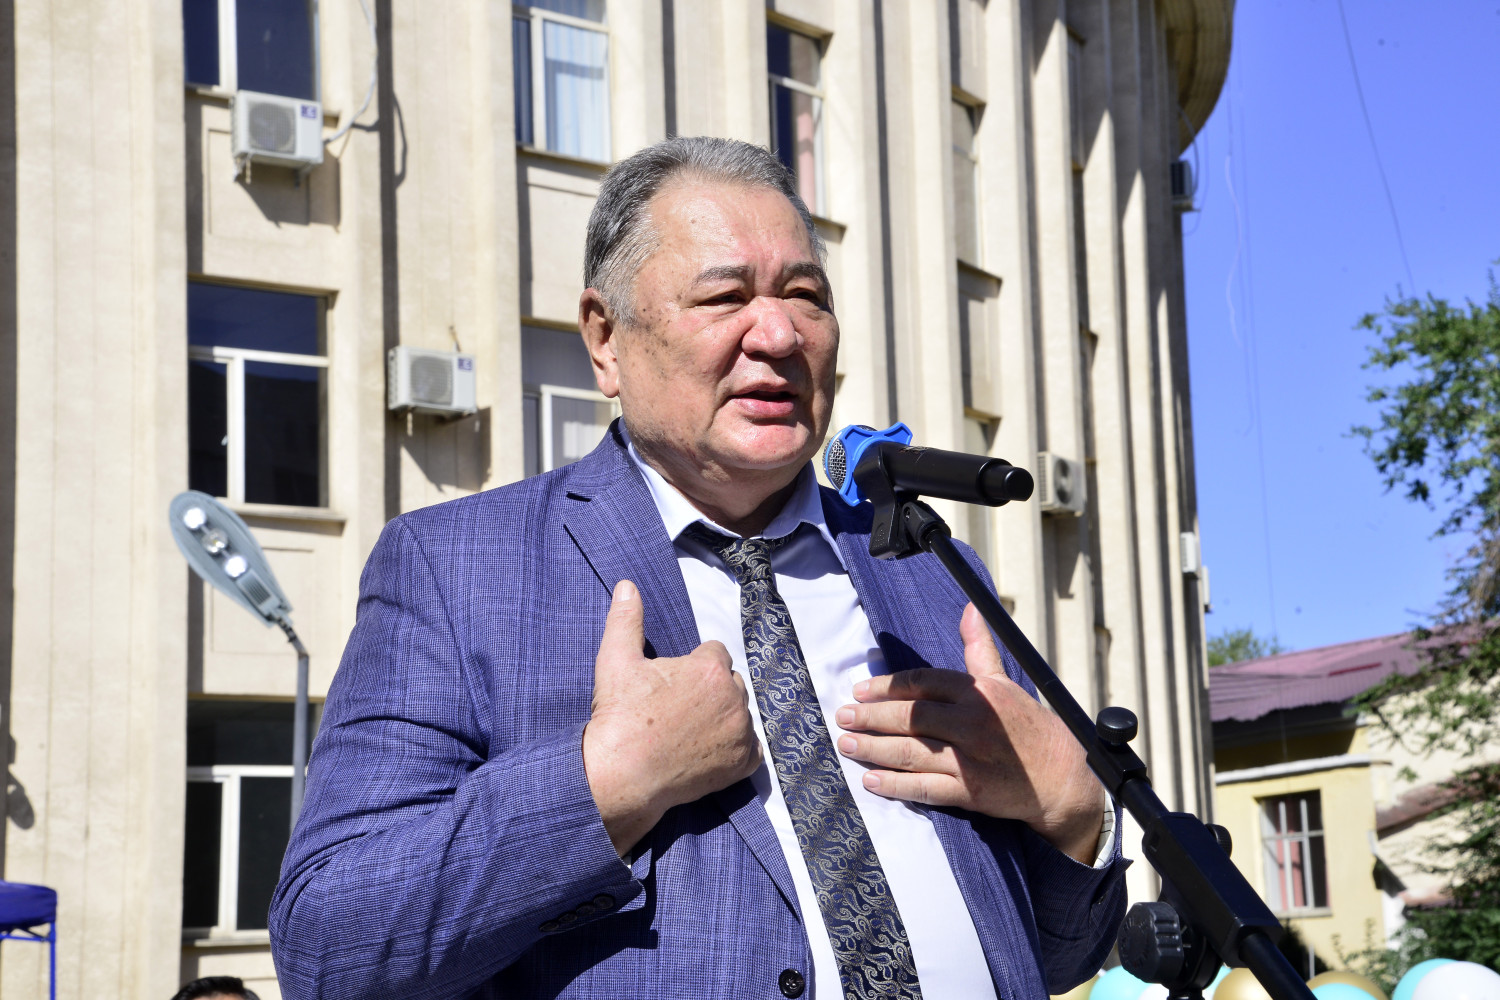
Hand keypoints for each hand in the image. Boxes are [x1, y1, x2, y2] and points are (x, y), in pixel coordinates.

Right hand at [583, 580, 761, 855]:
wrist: (621, 776)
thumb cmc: (619, 716)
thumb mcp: (616, 660)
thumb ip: (626, 619)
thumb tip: (627, 585)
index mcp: (710, 668)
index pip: (715, 653)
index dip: (692, 667)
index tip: (673, 684)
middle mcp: (734, 697)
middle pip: (729, 682)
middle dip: (710, 690)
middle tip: (678, 709)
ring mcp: (741, 732)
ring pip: (739, 714)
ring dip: (723, 718)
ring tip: (689, 731)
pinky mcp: (743, 764)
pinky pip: (752, 749)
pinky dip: (736, 750)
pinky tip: (710, 751)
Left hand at [834, 603, 1104, 863]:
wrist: (1061, 778)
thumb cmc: (1029, 727)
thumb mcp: (1005, 683)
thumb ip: (979, 649)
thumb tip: (970, 609)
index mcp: (978, 692)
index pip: (921, 683)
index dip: (886, 686)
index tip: (860, 689)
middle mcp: (972, 722)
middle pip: (909, 717)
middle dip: (870, 716)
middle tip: (843, 717)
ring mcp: (969, 759)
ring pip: (910, 751)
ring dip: (873, 748)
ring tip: (847, 744)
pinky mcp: (970, 791)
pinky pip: (924, 788)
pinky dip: (894, 785)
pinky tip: (871, 780)